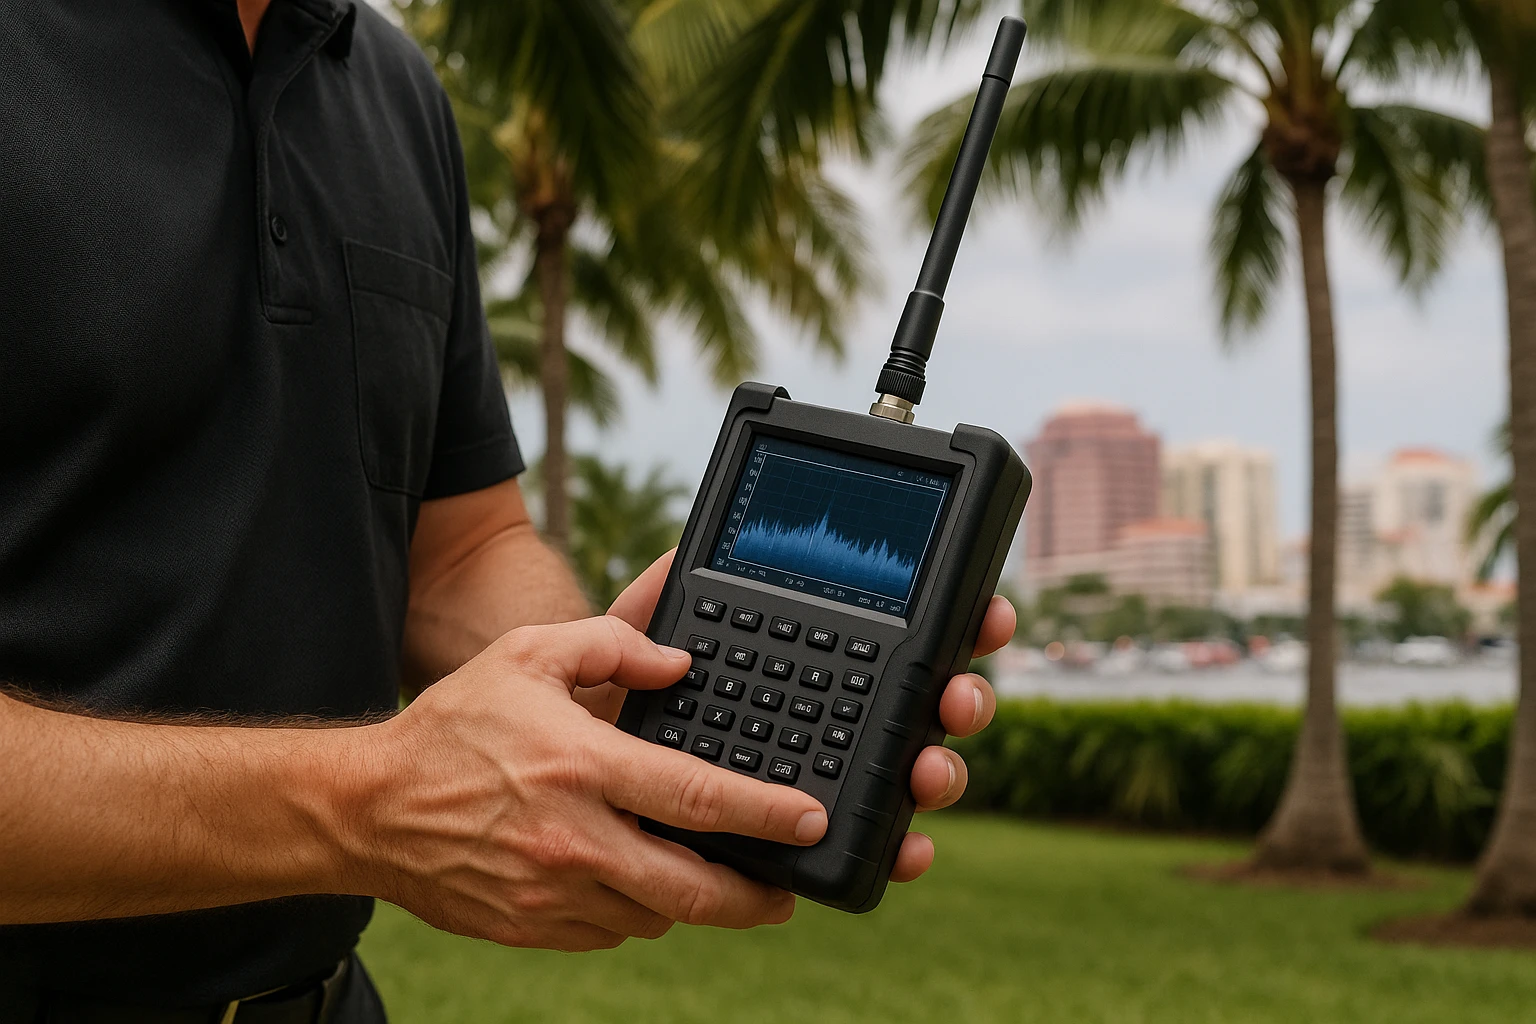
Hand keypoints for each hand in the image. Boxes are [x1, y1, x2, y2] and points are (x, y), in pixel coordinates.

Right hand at [354, 617, 827, 950]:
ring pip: (655, 916)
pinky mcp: (532, 927)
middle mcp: (573, 838)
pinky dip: (635, 913)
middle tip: (786, 889)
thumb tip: (678, 665)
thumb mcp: (527, 656)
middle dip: (755, 896)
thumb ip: (609, 645)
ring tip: (709, 878)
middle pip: (693, 888)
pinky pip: (609, 932)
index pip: (696, 799)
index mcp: (581, 766)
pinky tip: (636, 883)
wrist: (367, 807)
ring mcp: (551, 892)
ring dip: (690, 902)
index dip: (766, 816)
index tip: (810, 823)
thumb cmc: (453, 725)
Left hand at [604, 551, 1012, 883]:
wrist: (577, 780)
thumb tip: (692, 543)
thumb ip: (664, 590)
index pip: (902, 635)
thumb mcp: (634, 641)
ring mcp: (828, 774)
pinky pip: (871, 842)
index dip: (958, 624)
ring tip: (927, 770)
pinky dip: (901, 845)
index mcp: (815, 657)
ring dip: (941, 771)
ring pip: (911, 771)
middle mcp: (836, 713)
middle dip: (963, 699)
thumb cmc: (613, 705)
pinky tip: (908, 846)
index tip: (988, 614)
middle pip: (927, 705)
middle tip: (957, 697)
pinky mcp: (807, 836)